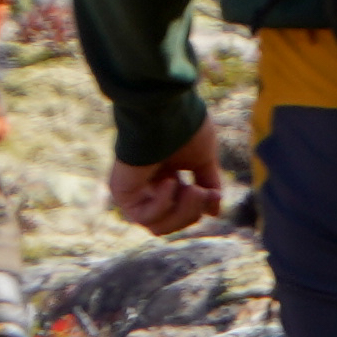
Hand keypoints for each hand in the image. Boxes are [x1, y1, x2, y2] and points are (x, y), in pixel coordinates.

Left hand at [106, 123, 225, 235]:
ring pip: (158, 226)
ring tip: (192, 188)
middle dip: (191, 212)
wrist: (166, 109)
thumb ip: (207, 184)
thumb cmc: (184, 126)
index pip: (180, 211)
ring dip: (181, 212)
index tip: (213, 195)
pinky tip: (169, 182)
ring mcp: (134, 191)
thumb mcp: (203, 160)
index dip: (199, 209)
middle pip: (171, 223)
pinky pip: (144, 218)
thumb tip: (214, 211)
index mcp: (166, 175)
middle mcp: (148, 185)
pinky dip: (162, 204)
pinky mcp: (123, 193)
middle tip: (201, 192)